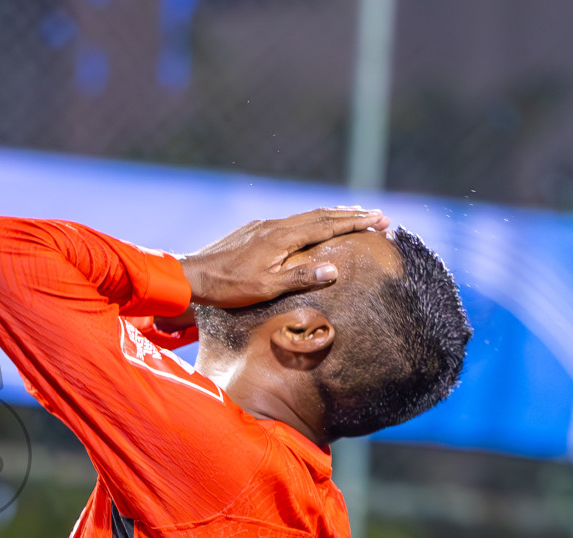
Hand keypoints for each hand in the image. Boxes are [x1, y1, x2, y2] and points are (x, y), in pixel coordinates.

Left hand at [177, 207, 388, 308]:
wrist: (191, 276)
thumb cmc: (228, 286)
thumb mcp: (266, 287)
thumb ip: (301, 277)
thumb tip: (334, 270)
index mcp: (282, 236)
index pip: (327, 225)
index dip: (355, 222)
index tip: (380, 219)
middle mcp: (275, 225)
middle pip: (319, 215)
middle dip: (350, 214)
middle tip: (376, 214)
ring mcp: (262, 226)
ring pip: (304, 216)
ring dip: (330, 215)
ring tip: (351, 215)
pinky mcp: (253, 231)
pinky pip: (290, 221)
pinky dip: (310, 221)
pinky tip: (312, 226)